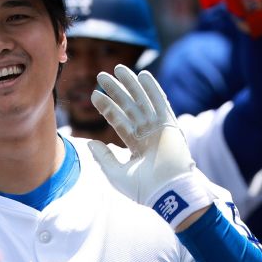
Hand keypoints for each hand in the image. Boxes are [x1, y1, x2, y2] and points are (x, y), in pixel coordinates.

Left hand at [88, 65, 213, 229]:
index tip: (94, 95)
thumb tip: (91, 143)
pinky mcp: (170, 126)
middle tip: (102, 76)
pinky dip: (153, 89)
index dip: (107, 107)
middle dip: (116, 91)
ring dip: (132, 85)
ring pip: (143, 101)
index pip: (119, 121)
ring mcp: (159, 129)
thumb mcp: (116, 173)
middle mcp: (148, 135)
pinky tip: (143, 75)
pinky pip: (161, 103)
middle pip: (129, 107)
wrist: (167, 193)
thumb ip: (103, 157)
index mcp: (137, 146)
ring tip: (118, 69)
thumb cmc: (144, 188)